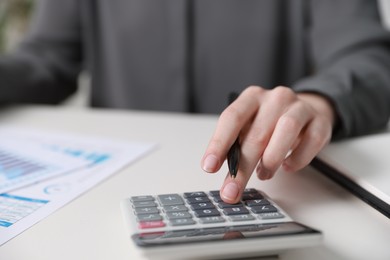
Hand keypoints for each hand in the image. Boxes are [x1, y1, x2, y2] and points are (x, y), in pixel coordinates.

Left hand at [201, 86, 334, 202]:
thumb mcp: (250, 127)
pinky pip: (311, 140)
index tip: (209, 166)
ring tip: (264, 174)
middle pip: (256, 133)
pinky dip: (298, 158)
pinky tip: (287, 167)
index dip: (219, 143)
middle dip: (242, 168)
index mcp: (251, 97)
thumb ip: (238, 144)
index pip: (231, 118)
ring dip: (271, 159)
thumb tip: (227, 174)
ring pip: (285, 130)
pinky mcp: (320, 121)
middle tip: (232, 190)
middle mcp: (275, 98)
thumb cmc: (271, 122)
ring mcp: (299, 107)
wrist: (306, 110)